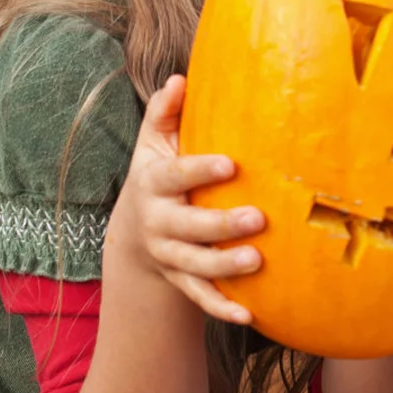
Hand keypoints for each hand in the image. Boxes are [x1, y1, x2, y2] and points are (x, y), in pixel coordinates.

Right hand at [111, 74, 265, 324]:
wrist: (134, 234)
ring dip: (224, 267)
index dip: (199, 170)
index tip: (230, 164)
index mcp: (154, 183)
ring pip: (195, 265)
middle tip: (258, 218)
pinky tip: (250, 315)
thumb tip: (179, 78)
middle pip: (188, 227)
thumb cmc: (159, 174)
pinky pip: (200, 298)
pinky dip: (221, 308)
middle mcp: (158, 223)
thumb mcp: (154, 142)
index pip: (176, 175)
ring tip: (256, 261)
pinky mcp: (180, 280)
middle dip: (221, 225)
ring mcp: (168, 255)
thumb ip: (165, 112)